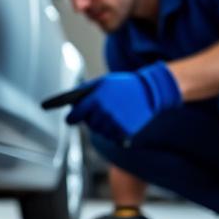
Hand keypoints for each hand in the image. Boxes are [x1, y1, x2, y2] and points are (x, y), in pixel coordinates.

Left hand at [66, 62, 180, 141]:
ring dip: (102, 126)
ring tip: (111, 115)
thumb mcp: (102, 82)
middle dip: (91, 119)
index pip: (75, 115)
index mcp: (95, 99)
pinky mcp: (124, 131)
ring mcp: (114, 123)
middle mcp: (103, 113)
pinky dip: (113, 131)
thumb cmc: (123, 85)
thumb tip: (70, 102)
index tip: (70, 120)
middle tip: (98, 113)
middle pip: (89, 125)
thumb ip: (85, 91)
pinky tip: (119, 120)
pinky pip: (111, 136)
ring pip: (100, 132)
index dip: (71, 118)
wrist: (148, 92)